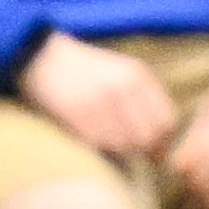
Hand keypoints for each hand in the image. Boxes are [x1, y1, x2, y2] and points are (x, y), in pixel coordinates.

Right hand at [20, 31, 179, 158]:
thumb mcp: (120, 70)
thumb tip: (162, 137)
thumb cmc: (83, 69)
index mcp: (137, 75)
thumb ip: (143, 97)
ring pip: (126, 146)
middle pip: (149, 137)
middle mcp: (123, 88)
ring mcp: (101, 103)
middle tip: (130, 150)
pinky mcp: (79, 117)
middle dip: (143, 149)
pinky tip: (90, 135)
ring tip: (107, 140)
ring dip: (120, 150)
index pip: (167, 120)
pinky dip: (99, 147)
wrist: (41, 58)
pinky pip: (101, 145)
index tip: (151, 146)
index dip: (162, 139)